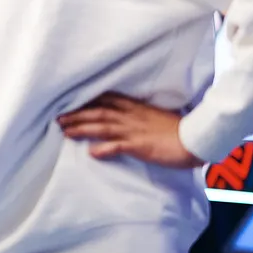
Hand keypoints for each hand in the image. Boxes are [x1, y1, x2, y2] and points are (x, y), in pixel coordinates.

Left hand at [58, 94, 202, 168]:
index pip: (106, 99)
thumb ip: (136, 115)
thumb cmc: (177, 129)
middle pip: (98, 111)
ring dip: (82, 128)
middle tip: (57, 117)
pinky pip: (119, 146)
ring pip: (102, 126)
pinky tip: (91, 153)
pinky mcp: (140, 146)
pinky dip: (104, 149)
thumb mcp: (153, 116)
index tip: (69, 100)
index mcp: (135, 107)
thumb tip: (121, 119)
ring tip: (64, 131)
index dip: (86, 100)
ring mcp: (134, 130)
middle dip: (76, 114)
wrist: (195, 138)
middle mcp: (131, 116)